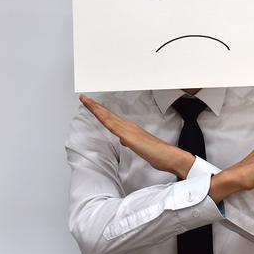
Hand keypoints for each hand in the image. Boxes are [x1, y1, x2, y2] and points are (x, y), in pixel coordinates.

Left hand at [79, 93, 194, 177]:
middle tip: (84, 97)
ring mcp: (128, 129)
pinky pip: (112, 125)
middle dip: (95, 106)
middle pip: (107, 114)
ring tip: (86, 100)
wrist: (169, 156)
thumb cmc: (158, 154)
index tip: (92, 105)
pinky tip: (96, 113)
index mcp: (130, 129)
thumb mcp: (140, 148)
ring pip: (107, 117)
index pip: (112, 118)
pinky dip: (103, 118)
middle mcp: (128, 126)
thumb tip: (124, 140)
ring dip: (95, 108)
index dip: (101, 111)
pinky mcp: (128, 136)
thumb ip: (131, 142)